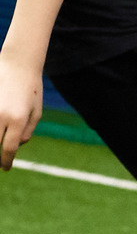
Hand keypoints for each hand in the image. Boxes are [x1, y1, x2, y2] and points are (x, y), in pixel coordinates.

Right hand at [0, 51, 42, 170]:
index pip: (8, 149)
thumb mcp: (36, 113)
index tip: (5, 168)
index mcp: (17, 121)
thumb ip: (26, 132)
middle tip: (0, 162)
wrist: (18, 65)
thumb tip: (16, 146)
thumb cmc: (31, 90)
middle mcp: (0, 116)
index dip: (6, 162)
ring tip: (3, 142)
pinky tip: (1, 128)